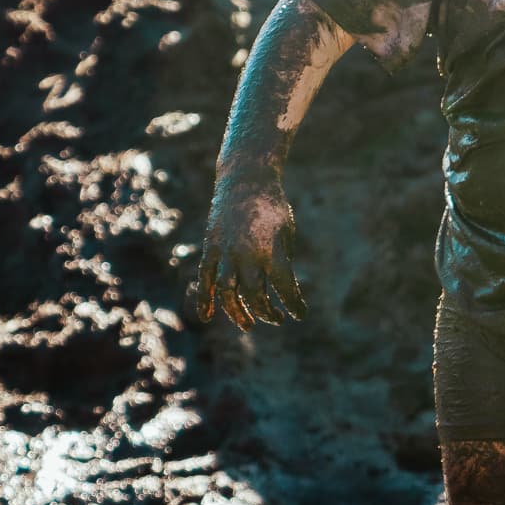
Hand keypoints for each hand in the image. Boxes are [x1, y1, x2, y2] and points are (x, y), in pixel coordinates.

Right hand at [196, 182, 307, 329]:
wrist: (246, 179)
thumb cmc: (273, 206)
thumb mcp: (286, 232)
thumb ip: (281, 261)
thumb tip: (279, 290)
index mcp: (272, 250)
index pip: (285, 288)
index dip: (294, 305)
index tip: (300, 314)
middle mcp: (248, 254)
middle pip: (255, 295)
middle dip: (267, 312)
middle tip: (276, 319)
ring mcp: (226, 252)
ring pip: (228, 293)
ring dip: (237, 313)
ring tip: (248, 325)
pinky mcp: (211, 247)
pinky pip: (205, 279)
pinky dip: (205, 299)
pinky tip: (206, 317)